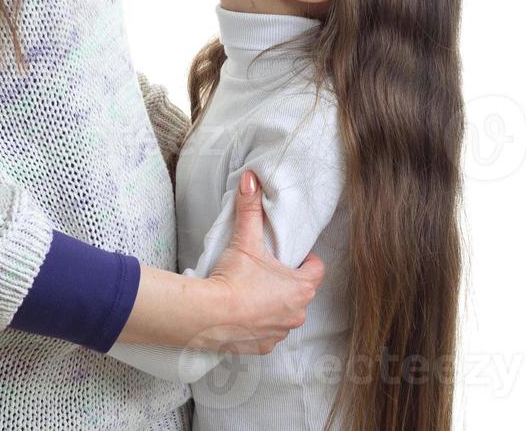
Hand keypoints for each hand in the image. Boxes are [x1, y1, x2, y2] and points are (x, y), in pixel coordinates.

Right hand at [201, 170, 323, 353]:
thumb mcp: (245, 239)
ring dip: (272, 304)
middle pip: (299, 292)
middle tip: (264, 269)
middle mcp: (297, 314)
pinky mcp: (263, 347)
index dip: (305, 259)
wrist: (209, 314)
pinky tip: (242, 313)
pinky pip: (267, 333)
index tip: (290, 253)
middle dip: (285, 281)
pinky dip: (258, 324)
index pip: (316, 269)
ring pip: (284, 314)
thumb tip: (251, 178)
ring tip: (250, 291)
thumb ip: (250, 208)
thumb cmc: (234, 278)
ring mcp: (280, 333)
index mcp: (301, 288)